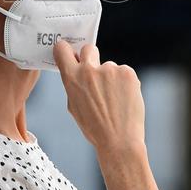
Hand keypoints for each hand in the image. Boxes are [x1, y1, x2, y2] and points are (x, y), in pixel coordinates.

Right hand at [53, 41, 144, 155]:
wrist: (119, 140)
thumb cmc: (94, 127)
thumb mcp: (74, 106)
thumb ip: (74, 85)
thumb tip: (75, 70)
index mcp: (72, 78)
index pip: (62, 49)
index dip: (65, 49)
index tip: (68, 52)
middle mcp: (89, 70)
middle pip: (88, 49)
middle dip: (91, 58)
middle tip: (96, 76)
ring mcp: (110, 69)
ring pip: (110, 67)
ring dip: (112, 78)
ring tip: (114, 101)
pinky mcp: (128, 73)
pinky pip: (124, 73)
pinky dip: (125, 83)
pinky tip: (124, 99)